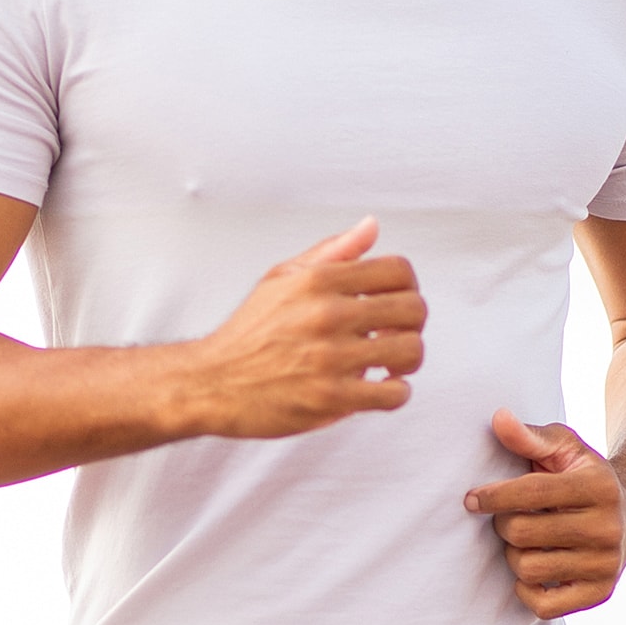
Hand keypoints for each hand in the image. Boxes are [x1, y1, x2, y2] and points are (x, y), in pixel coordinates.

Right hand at [193, 216, 425, 439]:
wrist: (212, 381)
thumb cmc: (249, 330)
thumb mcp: (282, 277)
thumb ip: (332, 251)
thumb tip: (372, 226)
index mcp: (318, 281)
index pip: (398, 270)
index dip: (408, 285)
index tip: (396, 301)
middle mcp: (327, 315)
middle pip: (413, 309)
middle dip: (413, 323)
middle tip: (396, 333)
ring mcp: (330, 358)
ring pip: (410, 351)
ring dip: (407, 359)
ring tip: (390, 362)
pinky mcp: (331, 398)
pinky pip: (393, 394)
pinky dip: (396, 392)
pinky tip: (381, 388)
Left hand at [463, 408, 625, 618]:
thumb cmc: (583, 473)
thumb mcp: (564, 447)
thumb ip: (530, 436)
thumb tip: (497, 418)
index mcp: (597, 487)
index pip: (532, 493)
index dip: (494, 496)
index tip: (471, 499)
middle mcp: (607, 528)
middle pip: (523, 533)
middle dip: (503, 524)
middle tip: (508, 517)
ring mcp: (606, 565)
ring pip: (529, 568)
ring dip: (513, 554)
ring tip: (524, 540)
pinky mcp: (601, 592)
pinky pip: (545, 606)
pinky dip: (526, 589)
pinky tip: (531, 567)